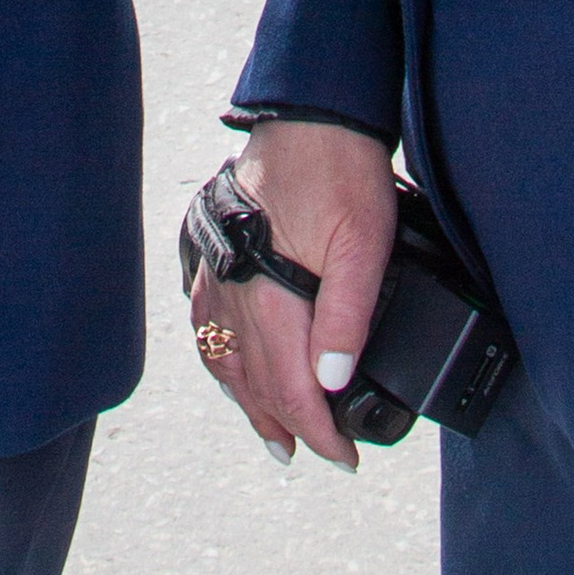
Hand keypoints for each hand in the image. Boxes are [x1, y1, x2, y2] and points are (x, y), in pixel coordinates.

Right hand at [188, 123, 400, 471]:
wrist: (309, 117)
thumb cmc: (340, 173)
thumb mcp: (364, 244)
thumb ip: (348, 315)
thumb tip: (333, 382)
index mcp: (272, 299)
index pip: (292, 390)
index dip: (320, 432)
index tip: (346, 457)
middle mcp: (236, 295)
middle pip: (257, 384)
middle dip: (289, 426)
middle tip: (320, 454)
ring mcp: (221, 278)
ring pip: (228, 361)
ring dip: (251, 404)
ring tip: (274, 434)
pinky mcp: (217, 258)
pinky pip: (209, 327)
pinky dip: (223, 361)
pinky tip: (232, 366)